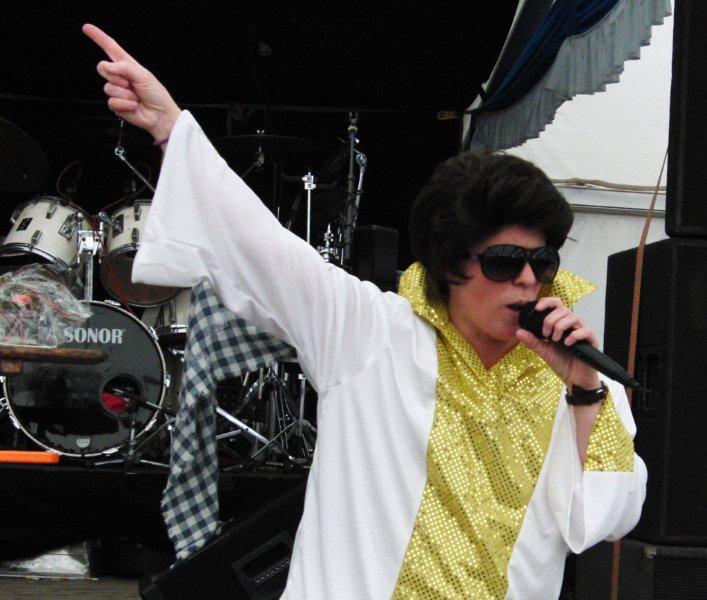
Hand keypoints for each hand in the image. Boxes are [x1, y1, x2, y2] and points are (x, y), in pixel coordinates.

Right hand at [82, 24, 180, 142]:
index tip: (86, 28)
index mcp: (127, 65)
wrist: (161, 115)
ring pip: (108, 87)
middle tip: (130, 83)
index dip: (98, 37)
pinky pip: (112, 101)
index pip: (110, 48)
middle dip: (115, 76)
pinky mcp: (117, 104)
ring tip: (136, 97)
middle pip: (102, 68)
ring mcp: (117, 90)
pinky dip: (124, 104)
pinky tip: (133, 105)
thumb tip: (106, 65)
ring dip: (124, 93)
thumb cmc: (156, 94)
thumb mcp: (143, 75)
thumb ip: (123, 67)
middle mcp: (120, 76)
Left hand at [515, 297, 600, 388]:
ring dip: (560, 327)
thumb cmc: (562, 363)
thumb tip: (518, 331)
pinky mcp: (592, 341)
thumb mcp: (544, 351)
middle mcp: (573, 325)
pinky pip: (585, 331)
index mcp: (561, 324)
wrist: (574, 379)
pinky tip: (566, 344)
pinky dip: (573, 336)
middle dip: (550, 320)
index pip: (557, 304)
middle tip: (546, 334)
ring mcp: (583, 332)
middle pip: (563, 309)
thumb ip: (533, 341)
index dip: (547, 302)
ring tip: (555, 340)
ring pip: (574, 317)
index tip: (537, 309)